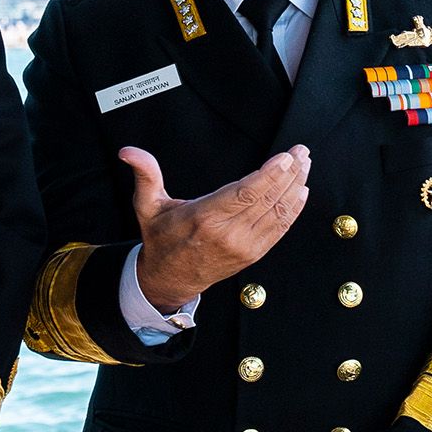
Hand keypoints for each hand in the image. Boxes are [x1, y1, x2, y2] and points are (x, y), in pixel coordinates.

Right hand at [125, 144, 308, 308]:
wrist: (170, 279)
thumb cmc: (161, 239)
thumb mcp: (147, 206)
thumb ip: (145, 174)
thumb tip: (127, 151)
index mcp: (204, 218)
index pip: (244, 194)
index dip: (269, 175)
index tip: (286, 158)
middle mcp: (228, 234)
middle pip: (267, 200)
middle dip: (289, 174)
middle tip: (301, 152)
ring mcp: (244, 247)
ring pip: (277, 214)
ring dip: (295, 187)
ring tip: (305, 165)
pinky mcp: (253, 254)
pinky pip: (279, 230)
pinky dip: (293, 210)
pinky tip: (301, 191)